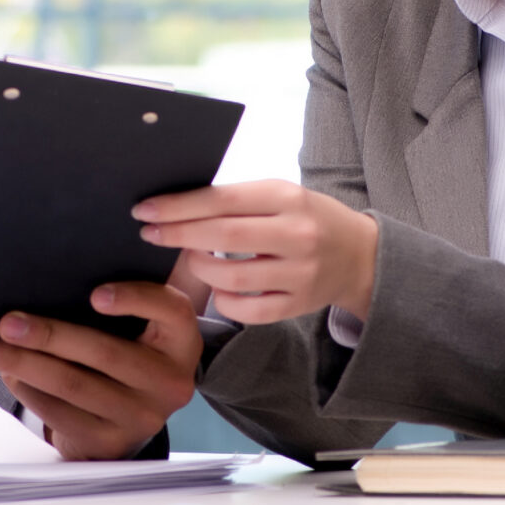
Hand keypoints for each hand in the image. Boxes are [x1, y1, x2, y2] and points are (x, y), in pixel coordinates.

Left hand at [0, 283, 201, 460]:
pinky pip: (60, 413)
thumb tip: (48, 280)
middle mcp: (169, 382)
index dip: (135, 299)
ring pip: (73, 385)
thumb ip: (119, 302)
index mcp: (180, 343)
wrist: (128, 421)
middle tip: (7, 322)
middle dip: (49, 336)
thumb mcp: (139, 330)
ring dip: (23, 363)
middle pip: (105, 353)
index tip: (94, 294)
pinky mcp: (110, 441)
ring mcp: (140, 417)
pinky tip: (8, 372)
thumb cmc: (125, 355)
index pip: (172, 311)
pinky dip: (28, 389)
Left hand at [134, 180, 378, 326]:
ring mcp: (301, 274)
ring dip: (200, 269)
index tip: (145, 209)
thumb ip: (237, 199)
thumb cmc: (306, 217)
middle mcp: (297, 234)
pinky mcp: (300, 305)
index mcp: (288, 197)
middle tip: (149, 234)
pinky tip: (218, 289)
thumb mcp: (280, 194)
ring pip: (233, 278)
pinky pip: (250, 311)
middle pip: (224, 236)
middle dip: (178, 235)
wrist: (359, 255)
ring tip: (189, 259)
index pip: (222, 200)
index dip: (178, 206)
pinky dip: (226, 301)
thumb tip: (175, 204)